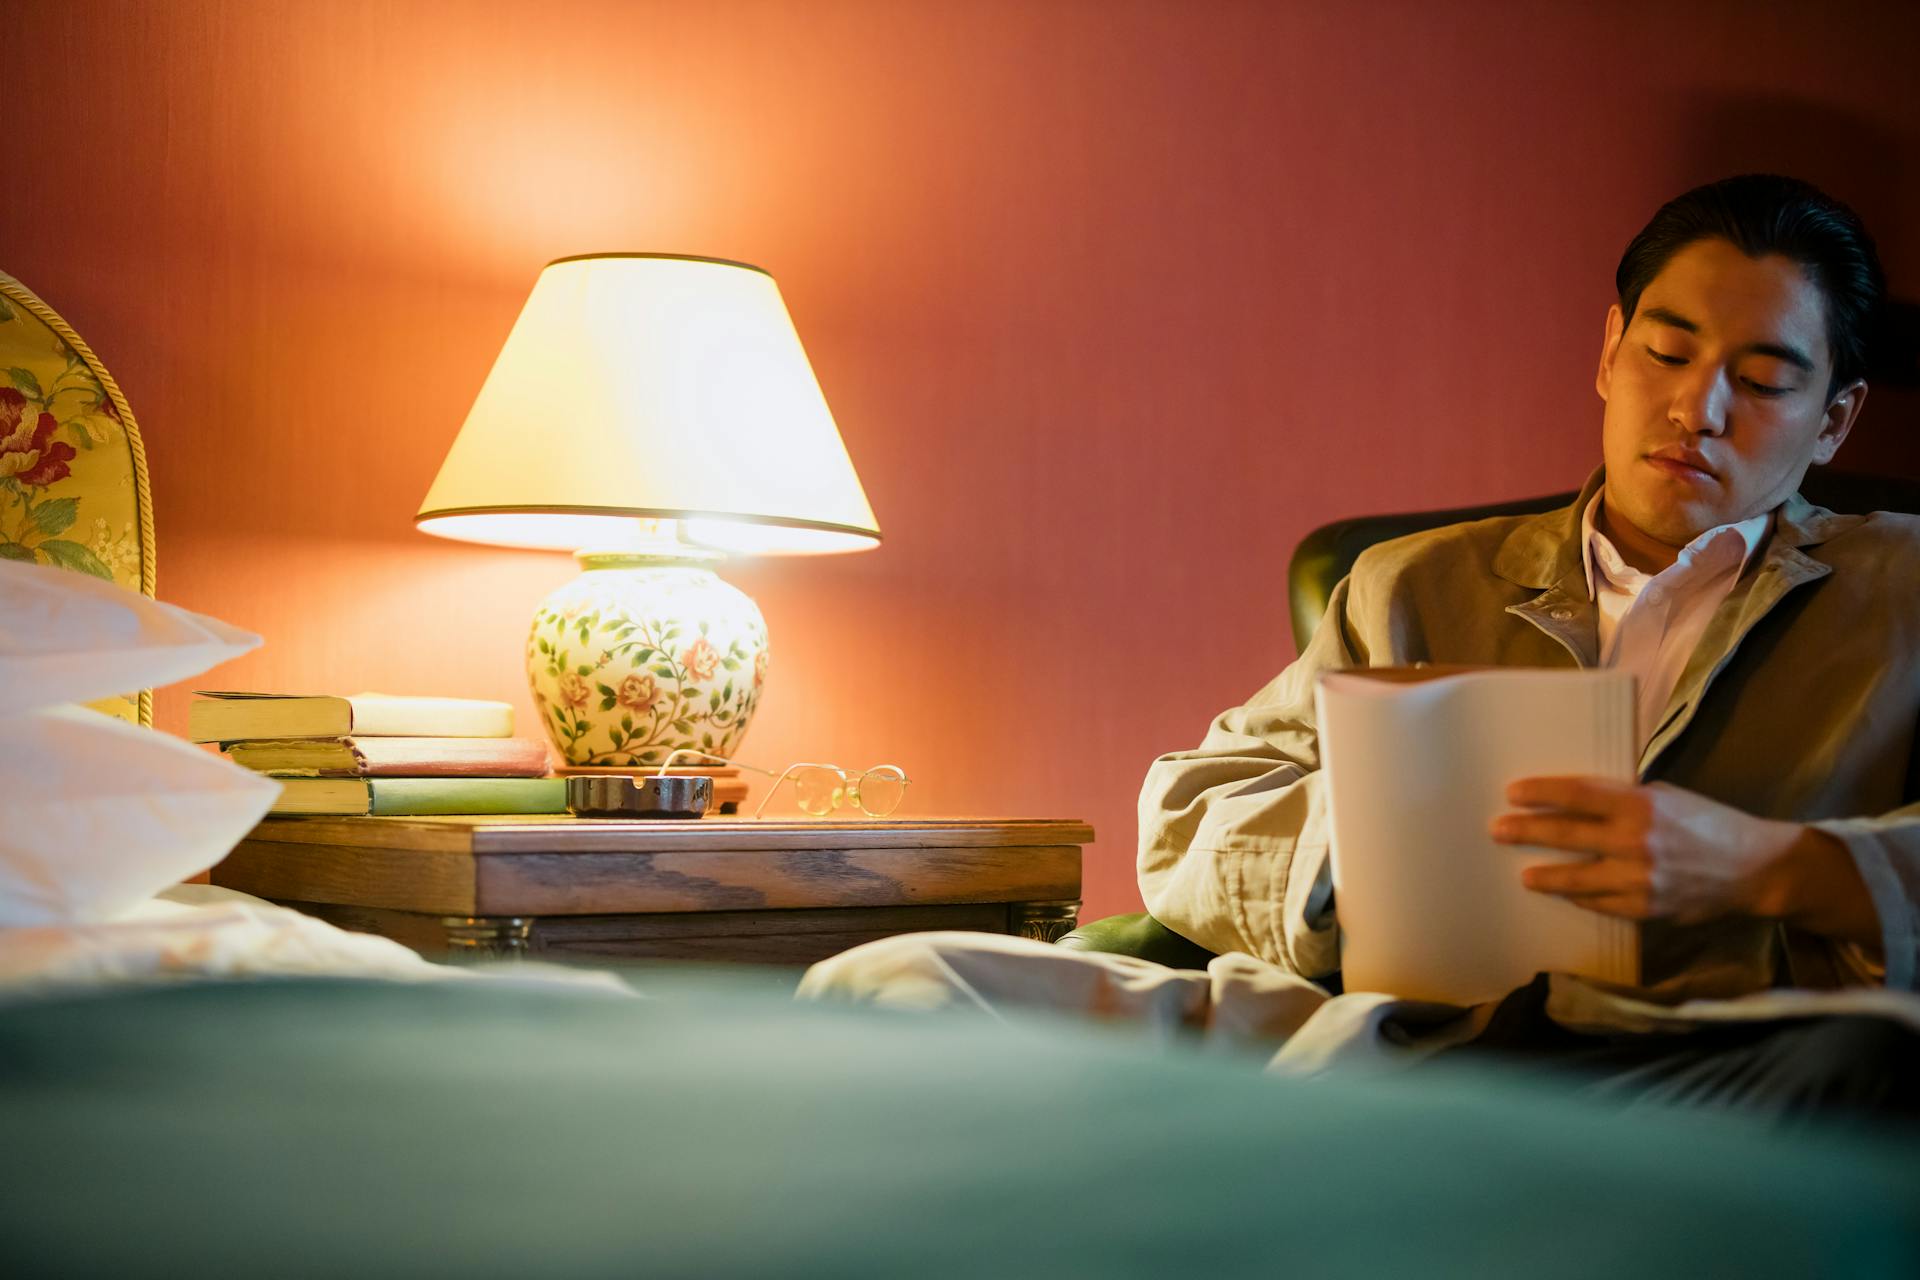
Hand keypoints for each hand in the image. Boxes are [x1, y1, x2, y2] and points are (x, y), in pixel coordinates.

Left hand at [1491, 776, 1802, 924]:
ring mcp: (1640, 879)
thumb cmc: (1706, 822)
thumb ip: (1625, 800)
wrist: (1754, 868)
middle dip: (1527, 832)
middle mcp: (1636, 841)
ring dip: (1546, 876)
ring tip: (1523, 875)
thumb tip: (1577, 802)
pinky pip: (1601, 905)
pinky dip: (1581, 898)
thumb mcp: (1667, 797)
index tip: (1513, 793)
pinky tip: (1564, 894)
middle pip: (1567, 835)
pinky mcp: (1647, 909)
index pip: (1578, 795)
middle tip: (1497, 830)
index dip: (1542, 793)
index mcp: (1641, 805)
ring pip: (1578, 879)